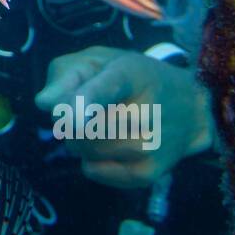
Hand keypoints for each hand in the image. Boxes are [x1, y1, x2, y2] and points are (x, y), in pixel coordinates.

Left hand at [33, 46, 213, 189]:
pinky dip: (91, 161)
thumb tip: (44, 103)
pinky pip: (94, 171)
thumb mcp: (101, 61)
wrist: (190, 108)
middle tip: (87, 111)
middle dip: (69, 121)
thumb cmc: (134, 79)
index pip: (105, 90)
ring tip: (100, 127)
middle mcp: (144, 113)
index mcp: (130, 75)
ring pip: (83, 150)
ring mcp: (147, 146)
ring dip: (78, 141)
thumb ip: (67, 74)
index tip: (65, 113)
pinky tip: (108, 147)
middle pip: (78, 128)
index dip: (82, 102)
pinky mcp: (147, 173)